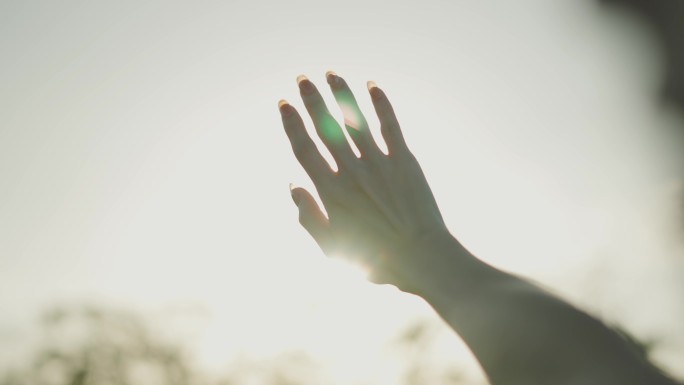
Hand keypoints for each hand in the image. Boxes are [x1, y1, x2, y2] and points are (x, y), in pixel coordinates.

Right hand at [279, 72, 448, 287]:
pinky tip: (372, 86)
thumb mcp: (330, 246)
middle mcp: (351, 171)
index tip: (283, 103)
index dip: (291, 124)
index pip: (304, 148)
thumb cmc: (374, 259)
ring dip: (341, 94)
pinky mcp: (404, 161)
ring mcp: (379, 163)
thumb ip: (308, 217)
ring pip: (354, 120)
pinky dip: (381, 104)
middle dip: (311, 99)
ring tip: (331, 74)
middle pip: (325, 127)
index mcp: (330, 191)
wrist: (421, 257)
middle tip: (302, 78)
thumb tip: (293, 186)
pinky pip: (390, 125)